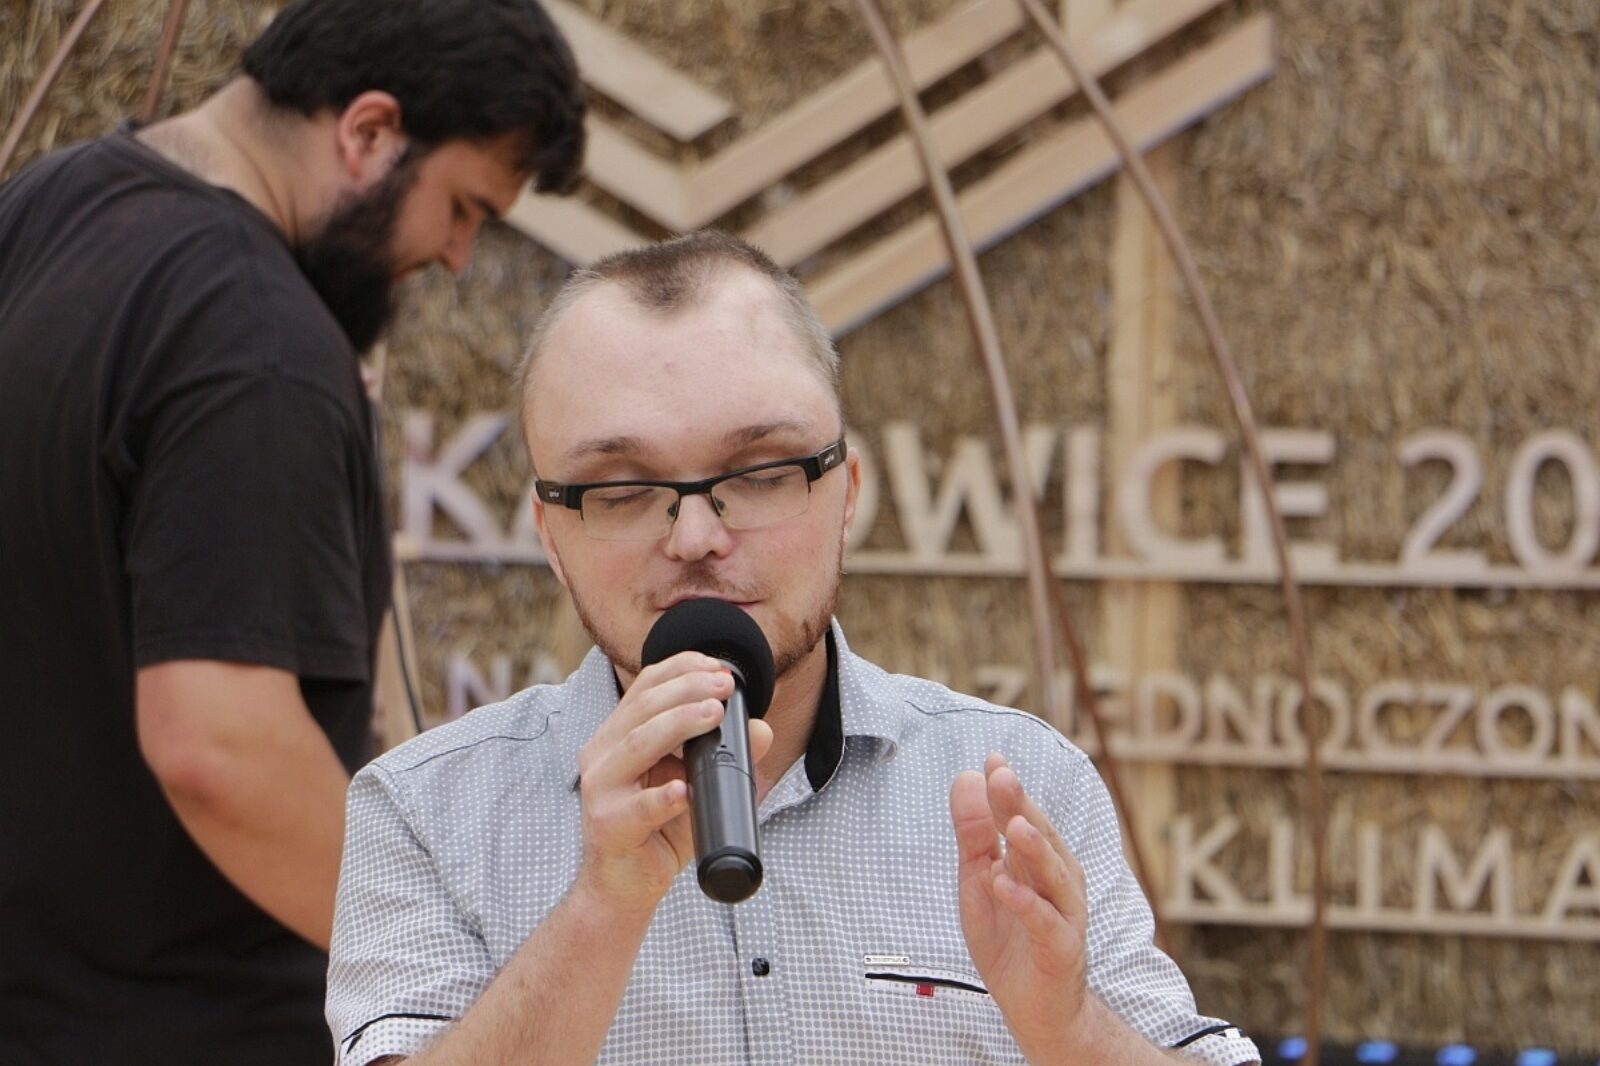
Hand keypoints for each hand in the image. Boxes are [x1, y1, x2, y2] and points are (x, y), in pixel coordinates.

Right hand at [573, 652, 772, 918]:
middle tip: (725, 686)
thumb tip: (761, 730)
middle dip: (687, 690)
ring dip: (677, 725)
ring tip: (713, 714)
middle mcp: (603, 754)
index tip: (717, 665)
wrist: (626, 887)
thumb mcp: (699, 787)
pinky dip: (661, 798)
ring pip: (636, 746)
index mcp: (619, 736)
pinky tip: (683, 790)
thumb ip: (728, 759)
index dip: (680, 669)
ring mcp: (601, 790)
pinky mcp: (608, 827)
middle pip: (642, 709)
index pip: (645, 688)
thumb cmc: (659, 830)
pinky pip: (635, 809)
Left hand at [950, 752, 1089, 1060]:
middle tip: (1002, 775)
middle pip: (1041, 838)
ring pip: (1054, 875)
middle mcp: (1057, 880)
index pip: (1023, 817)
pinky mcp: (1062, 948)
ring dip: (1036, 849)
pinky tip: (1004, 884)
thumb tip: (967, 778)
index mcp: (1037, 861)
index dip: (1008, 790)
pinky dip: (1026, 903)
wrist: (1035, 1008)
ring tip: (1015, 824)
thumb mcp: (979, 881)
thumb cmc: (1009, 940)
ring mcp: (1064, 914)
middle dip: (1022, 806)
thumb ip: (975, 834)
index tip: (991, 759)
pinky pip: (1046, 922)